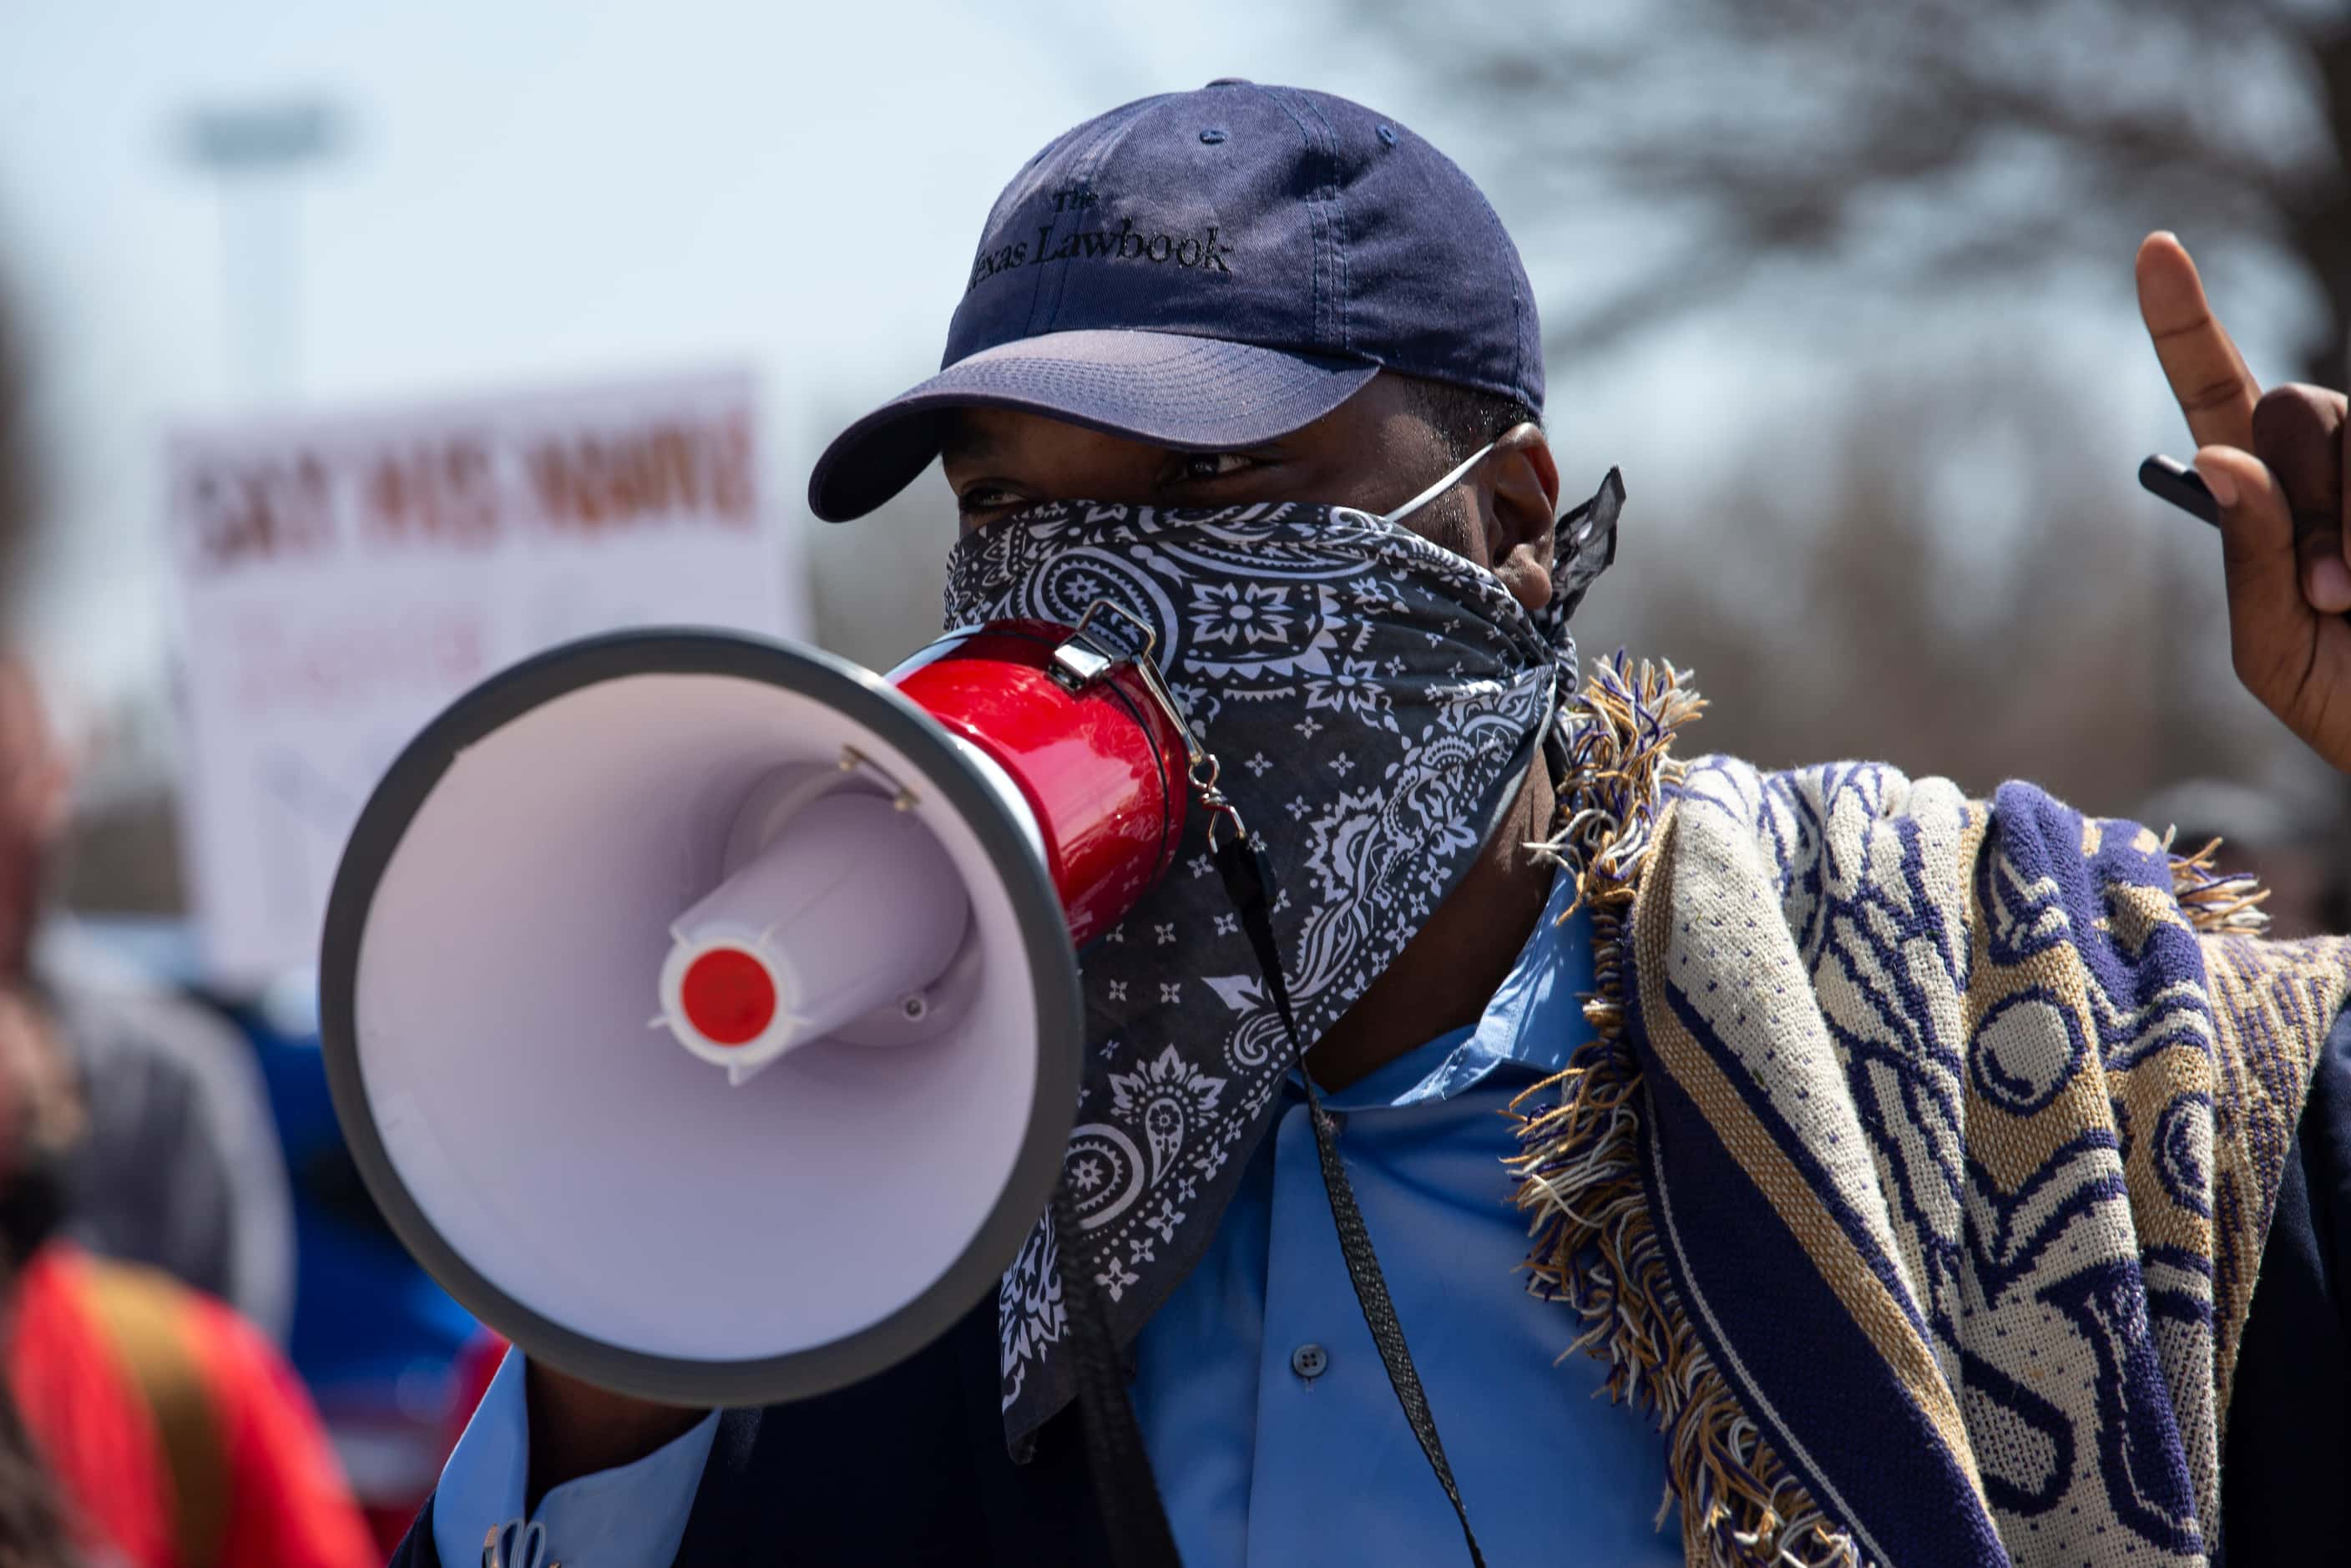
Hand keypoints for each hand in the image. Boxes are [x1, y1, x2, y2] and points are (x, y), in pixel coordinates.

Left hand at [2137, 231, 2350, 772]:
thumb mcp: (2274, 650)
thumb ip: (2250, 558)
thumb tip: (2221, 455)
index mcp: (2270, 498)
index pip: (2219, 391)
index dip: (2183, 321)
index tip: (2155, 248)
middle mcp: (2335, 463)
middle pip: (2293, 408)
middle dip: (2306, 497)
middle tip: (2330, 596)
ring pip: (2349, 427)